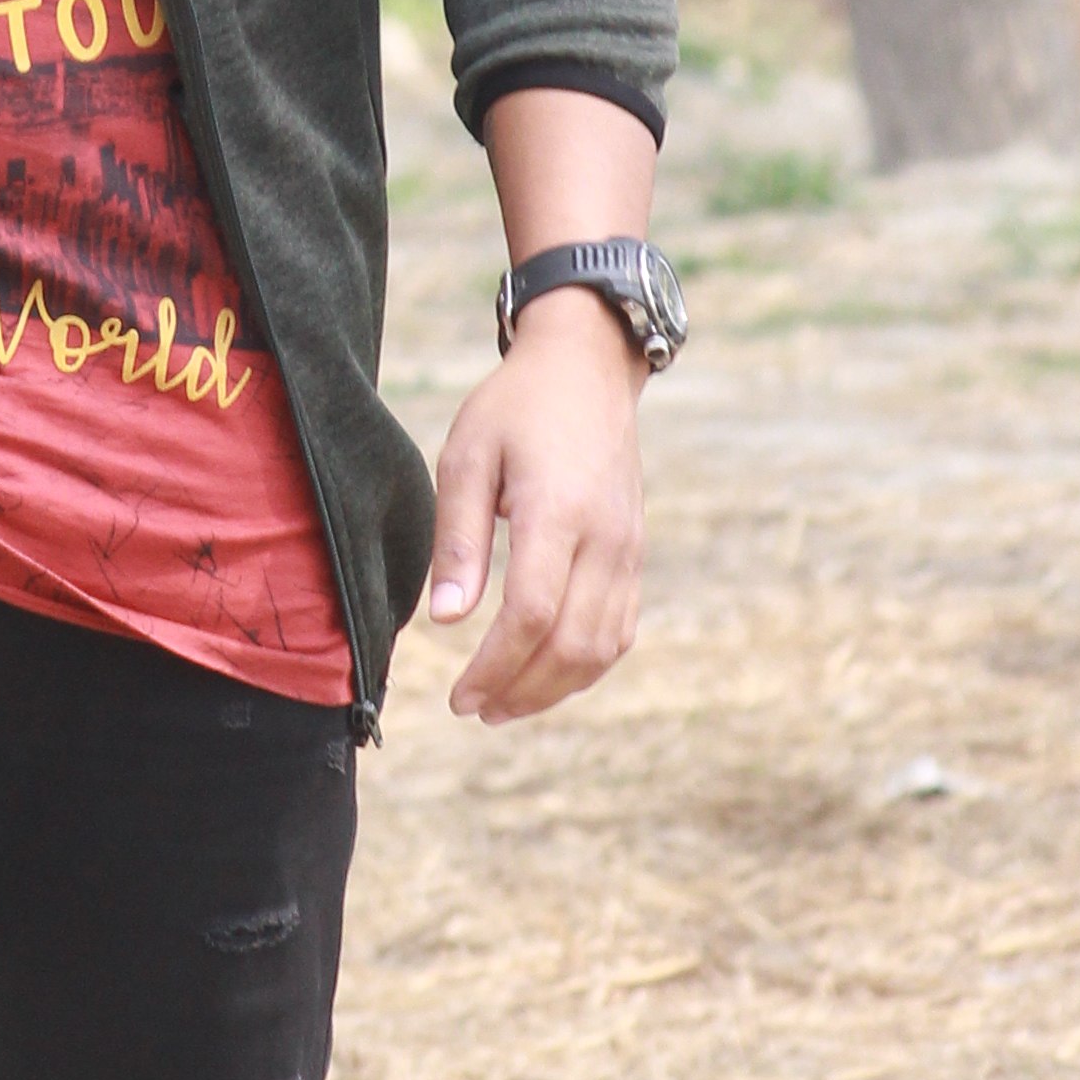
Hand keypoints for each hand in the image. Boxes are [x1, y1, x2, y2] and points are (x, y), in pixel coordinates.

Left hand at [424, 292, 647, 722]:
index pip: (531, 615)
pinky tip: (546, 677)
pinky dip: (585, 665)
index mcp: (557, 512)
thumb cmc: (515, 408)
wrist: (587, 369)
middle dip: (520, 691)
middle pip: (571, 644)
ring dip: (553, 689)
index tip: (458, 696)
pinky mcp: (635, 554)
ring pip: (601, 647)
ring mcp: (628, 549)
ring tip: (503, 706)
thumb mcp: (467, 458)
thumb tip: (445, 620)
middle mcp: (604, 539)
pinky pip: (620, 629)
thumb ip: (458, 541)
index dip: (494, 668)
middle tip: (472, 710)